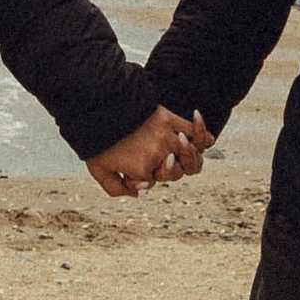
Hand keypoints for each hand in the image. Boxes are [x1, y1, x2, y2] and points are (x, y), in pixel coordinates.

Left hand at [88, 107, 212, 197]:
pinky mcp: (170, 120)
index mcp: (143, 171)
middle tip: (161, 159)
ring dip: (190, 155)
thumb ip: (115, 188)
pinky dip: (202, 132)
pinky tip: (198, 130)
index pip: (155, 182)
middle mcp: (159, 156)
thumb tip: (137, 193)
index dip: (144, 178)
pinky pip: (196, 131)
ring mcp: (167, 139)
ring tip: (182, 146)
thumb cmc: (97, 139)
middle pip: (180, 172)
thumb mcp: (99, 170)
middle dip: (169, 170)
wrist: (99, 106)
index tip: (134, 172)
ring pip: (193, 155)